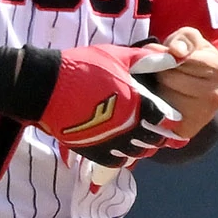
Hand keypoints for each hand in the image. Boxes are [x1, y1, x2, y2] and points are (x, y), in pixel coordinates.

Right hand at [38, 44, 182, 160]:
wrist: (47, 87)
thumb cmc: (83, 67)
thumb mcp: (116, 56)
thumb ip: (144, 59)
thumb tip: (170, 57)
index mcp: (135, 102)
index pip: (162, 119)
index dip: (166, 118)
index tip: (165, 116)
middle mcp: (126, 125)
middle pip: (152, 139)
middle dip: (156, 135)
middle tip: (153, 129)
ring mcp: (109, 140)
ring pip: (136, 153)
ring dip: (140, 147)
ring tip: (138, 139)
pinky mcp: (93, 150)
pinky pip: (115, 161)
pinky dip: (121, 157)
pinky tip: (120, 148)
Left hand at [142, 27, 217, 138]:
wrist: (202, 94)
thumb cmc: (195, 62)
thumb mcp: (193, 42)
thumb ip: (186, 38)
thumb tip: (177, 51)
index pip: (183, 58)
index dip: (167, 54)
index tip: (159, 52)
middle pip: (171, 77)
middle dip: (163, 70)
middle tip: (166, 71)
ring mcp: (205, 115)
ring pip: (165, 93)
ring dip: (159, 86)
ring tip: (167, 84)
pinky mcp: (188, 128)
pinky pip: (162, 111)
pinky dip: (157, 103)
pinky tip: (164, 100)